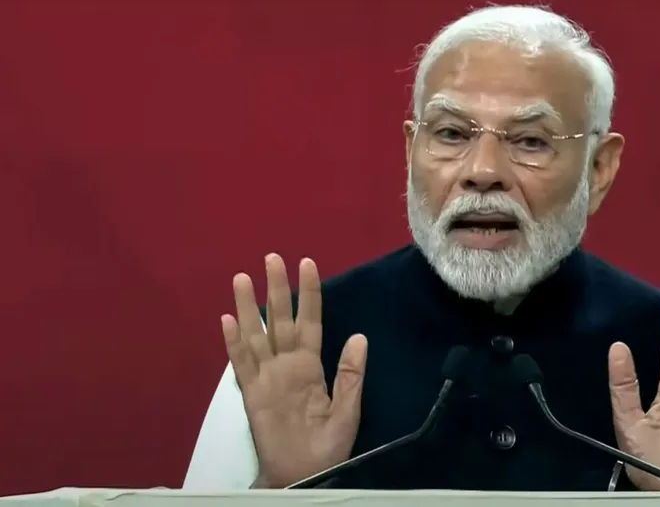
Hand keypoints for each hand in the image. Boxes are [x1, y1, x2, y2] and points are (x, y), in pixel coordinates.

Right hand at [222, 254, 367, 487]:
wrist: (305, 474)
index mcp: (311, 366)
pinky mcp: (251, 394)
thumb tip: (358, 336)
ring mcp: (267, 377)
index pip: (310, 321)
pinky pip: (241, 365)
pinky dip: (233, 343)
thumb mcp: (348, 409)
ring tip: (242, 278)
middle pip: (280, 320)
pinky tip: (228, 320)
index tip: (308, 264)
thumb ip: (350, 374)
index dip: (309, 294)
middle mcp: (287, 365)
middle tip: (272, 258)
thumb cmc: (328, 445)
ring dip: (249, 307)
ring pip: (256, 334)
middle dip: (277, 289)